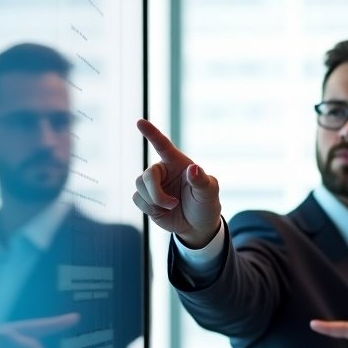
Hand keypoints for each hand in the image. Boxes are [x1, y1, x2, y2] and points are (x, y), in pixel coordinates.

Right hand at [134, 119, 221, 246]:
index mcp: (178, 163)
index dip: (152, 133)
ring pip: (140, 186)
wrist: (198, 225)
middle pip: (148, 174)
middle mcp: (163, 170)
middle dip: (157, 192)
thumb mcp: (210, 193)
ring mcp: (153, 184)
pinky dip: (149, 208)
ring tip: (171, 207)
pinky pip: (137, 199)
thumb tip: (193, 169)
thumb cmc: (206, 204)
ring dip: (155, 201)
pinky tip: (162, 211)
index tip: (140, 122)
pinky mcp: (145, 197)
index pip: (163, 145)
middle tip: (173, 204)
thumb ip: (202, 181)